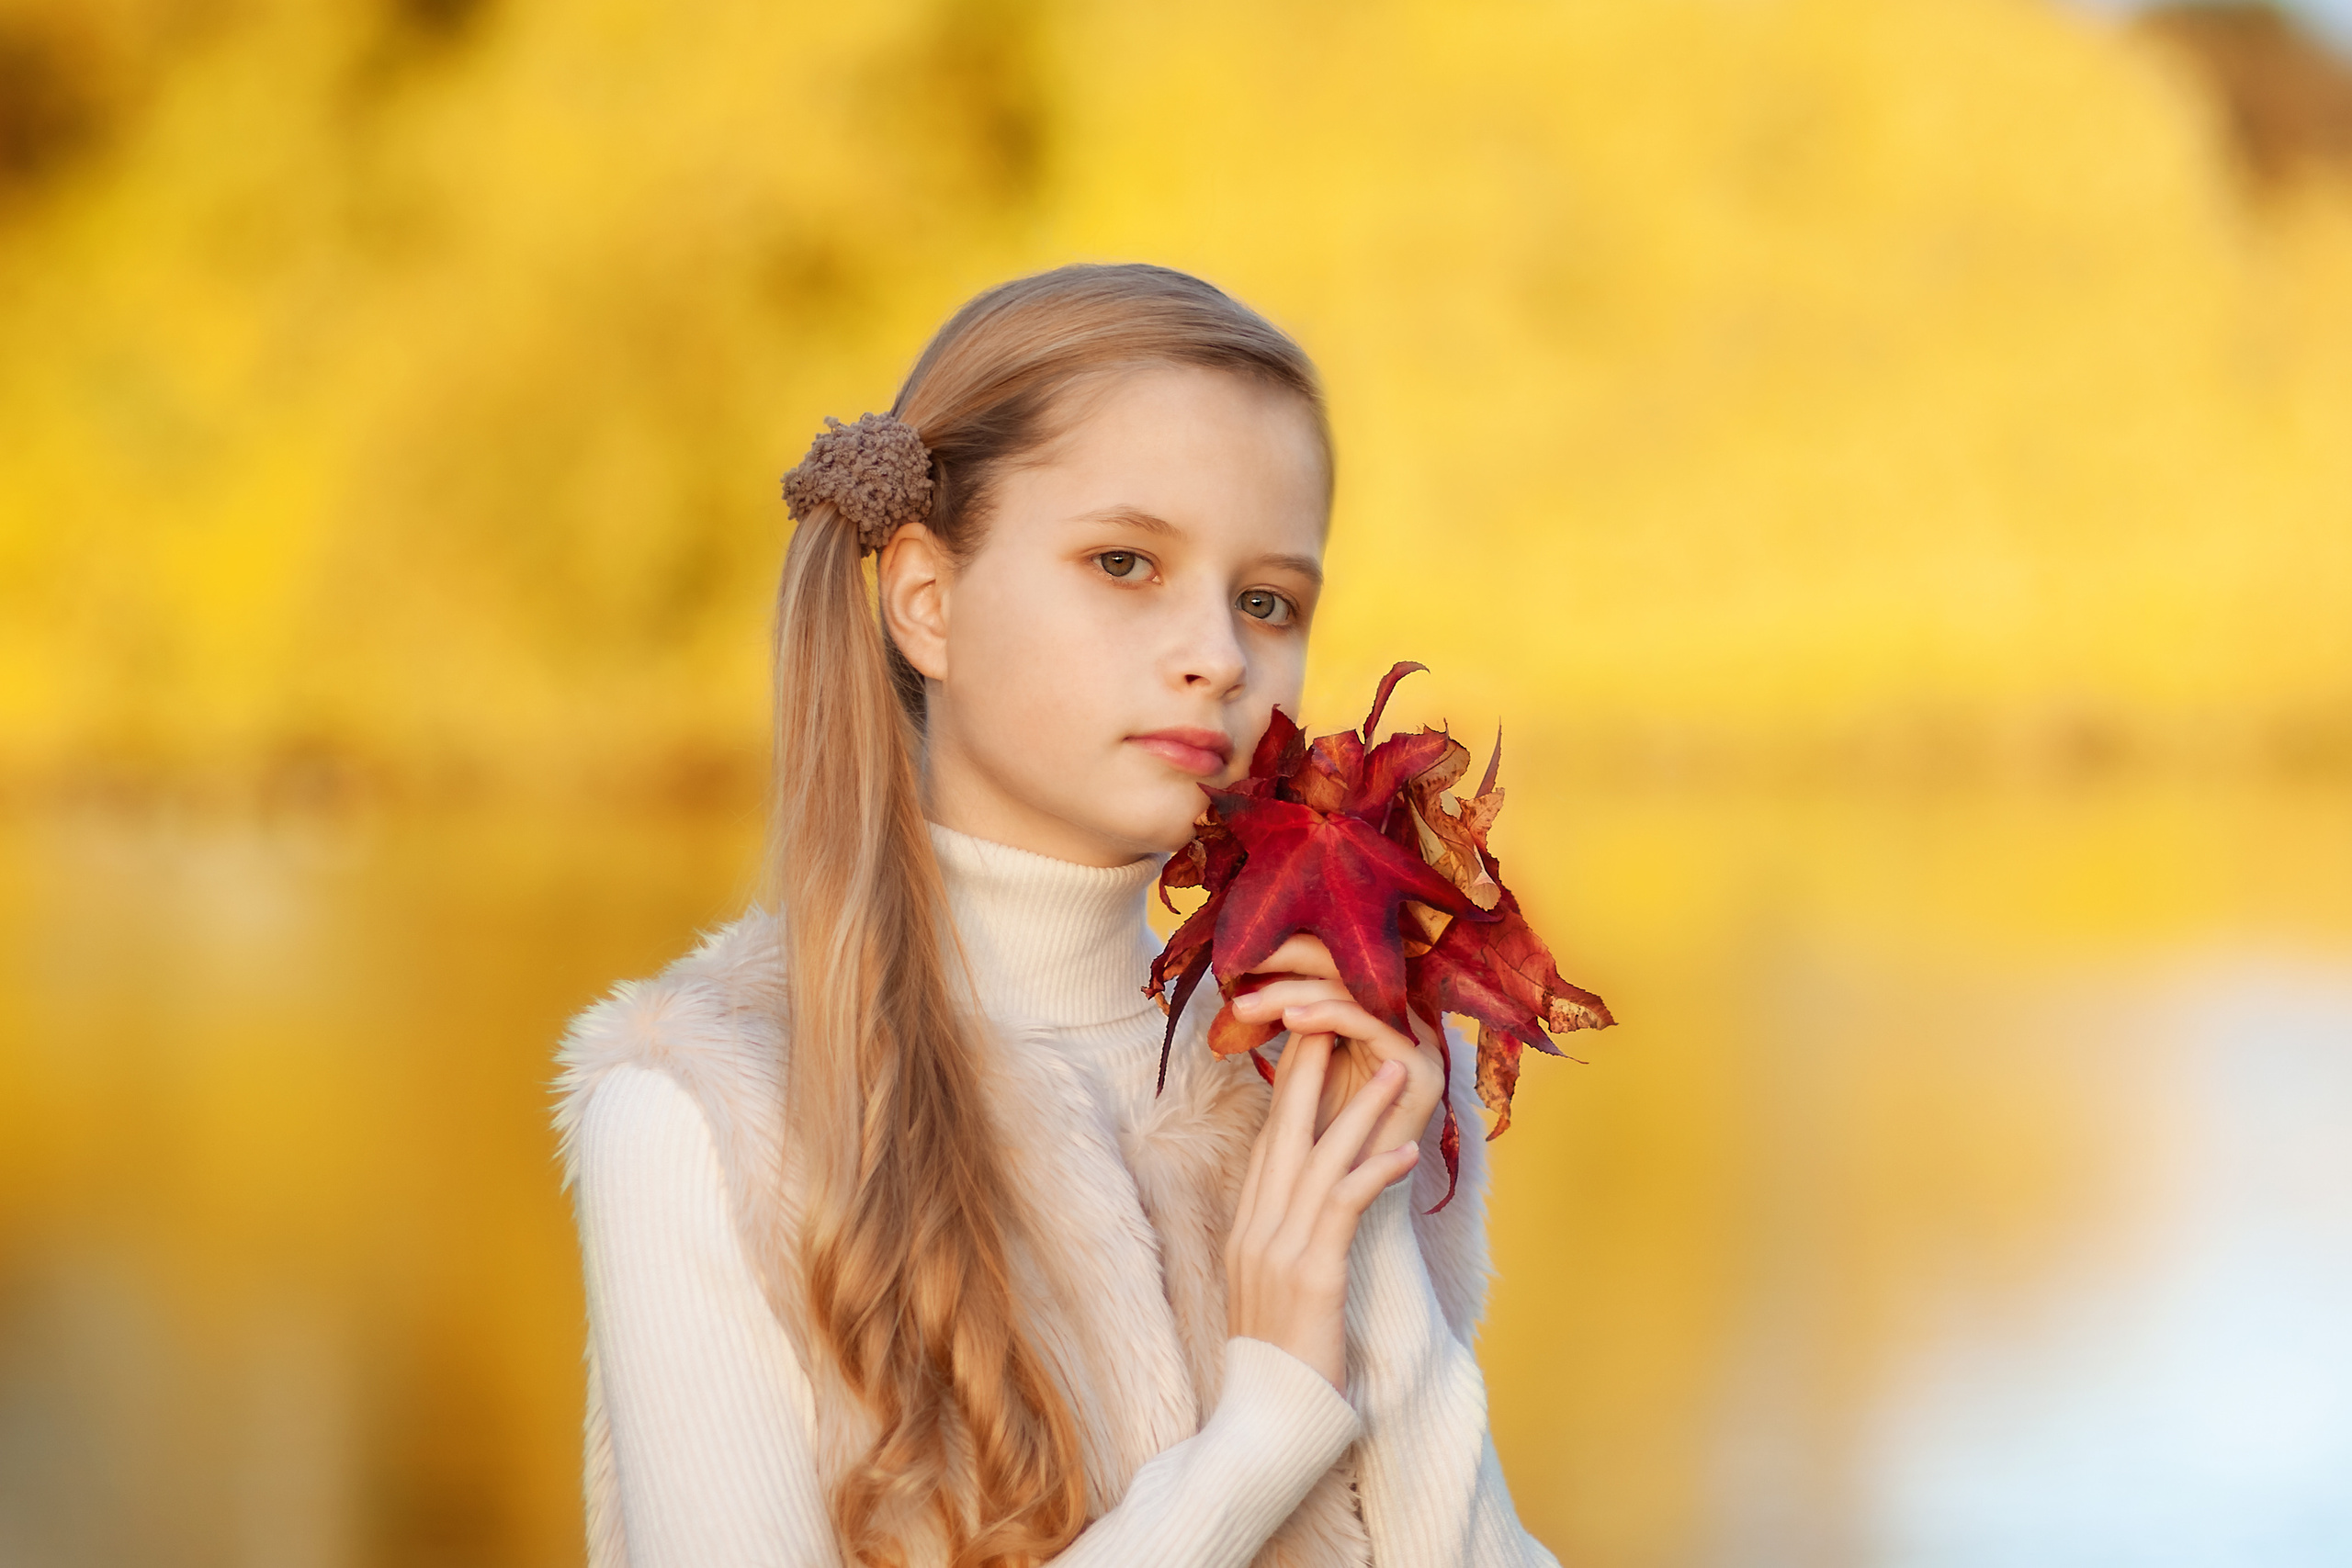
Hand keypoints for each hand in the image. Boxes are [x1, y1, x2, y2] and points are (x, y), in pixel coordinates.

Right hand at [1224, 1030, 1419, 1392]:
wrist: (1265, 1422)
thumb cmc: (1281, 1359)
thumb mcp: (1276, 1287)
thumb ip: (1289, 1236)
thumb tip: (1317, 1201)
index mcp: (1248, 1228)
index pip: (1269, 1141)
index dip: (1293, 1088)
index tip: (1314, 1040)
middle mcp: (1256, 1229)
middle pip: (1284, 1133)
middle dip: (1313, 1072)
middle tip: (1339, 1019)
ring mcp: (1278, 1249)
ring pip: (1318, 1158)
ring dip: (1359, 1108)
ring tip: (1393, 1066)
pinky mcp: (1311, 1275)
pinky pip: (1344, 1207)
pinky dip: (1374, 1170)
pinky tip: (1406, 1149)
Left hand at [1225, 934, 1446, 1162]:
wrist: (1343, 1206)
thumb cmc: (1322, 1140)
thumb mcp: (1302, 1071)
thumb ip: (1293, 1027)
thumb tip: (1259, 979)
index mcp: (1381, 1016)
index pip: (1338, 964)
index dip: (1290, 952)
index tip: (1238, 957)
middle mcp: (1407, 1023)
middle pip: (1351, 966)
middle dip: (1290, 958)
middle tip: (1239, 964)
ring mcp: (1421, 1045)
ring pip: (1356, 992)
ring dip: (1296, 993)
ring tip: (1249, 1005)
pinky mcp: (1424, 1071)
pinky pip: (1373, 1025)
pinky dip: (1328, 1016)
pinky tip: (1291, 1022)